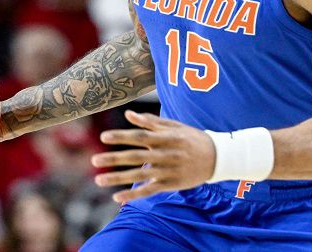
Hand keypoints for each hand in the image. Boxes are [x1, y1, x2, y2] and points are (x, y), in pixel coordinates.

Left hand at [91, 110, 214, 202]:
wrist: (217, 157)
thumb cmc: (192, 138)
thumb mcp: (174, 126)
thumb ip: (150, 122)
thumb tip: (128, 114)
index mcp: (165, 138)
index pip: (139, 137)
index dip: (121, 136)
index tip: (103, 137)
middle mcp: (164, 155)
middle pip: (135, 157)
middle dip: (114, 159)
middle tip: (94, 160)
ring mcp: (167, 171)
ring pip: (139, 176)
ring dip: (118, 178)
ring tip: (99, 180)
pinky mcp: (170, 184)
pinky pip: (149, 191)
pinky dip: (133, 195)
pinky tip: (117, 198)